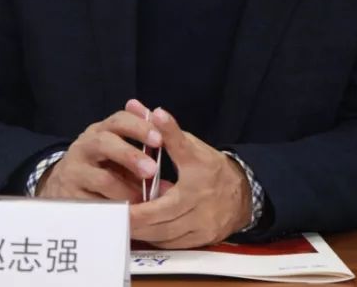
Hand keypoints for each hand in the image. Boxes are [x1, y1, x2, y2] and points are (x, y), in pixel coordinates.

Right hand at [37, 108, 162, 201]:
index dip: (139, 127)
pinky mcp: (69, 196)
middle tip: (152, 169)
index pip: (119, 120)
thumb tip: (172, 183)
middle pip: (105, 143)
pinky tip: (126, 213)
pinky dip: (114, 209)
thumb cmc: (100, 167)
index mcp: (100, 131)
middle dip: (131, 155)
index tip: (160, 138)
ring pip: (101, 178)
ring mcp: (74, 171)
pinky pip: (94, 204)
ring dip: (126, 190)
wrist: (60, 185)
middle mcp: (84, 146)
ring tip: (143, 200)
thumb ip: (142, 158)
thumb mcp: (117, 156)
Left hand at [128, 103, 252, 247]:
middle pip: (159, 228)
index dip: (136, 212)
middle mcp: (198, 215)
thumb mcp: (192, 147)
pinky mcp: (202, 241)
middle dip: (134, 225)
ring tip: (123, 223)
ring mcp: (201, 231)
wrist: (243, 191)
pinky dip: (157, 238)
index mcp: (193, 191)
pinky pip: (174, 245)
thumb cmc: (213, 167)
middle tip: (113, 218)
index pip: (159, 208)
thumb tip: (154, 112)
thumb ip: (170, 132)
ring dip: (144, 233)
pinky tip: (145, 229)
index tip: (117, 209)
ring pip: (164, 239)